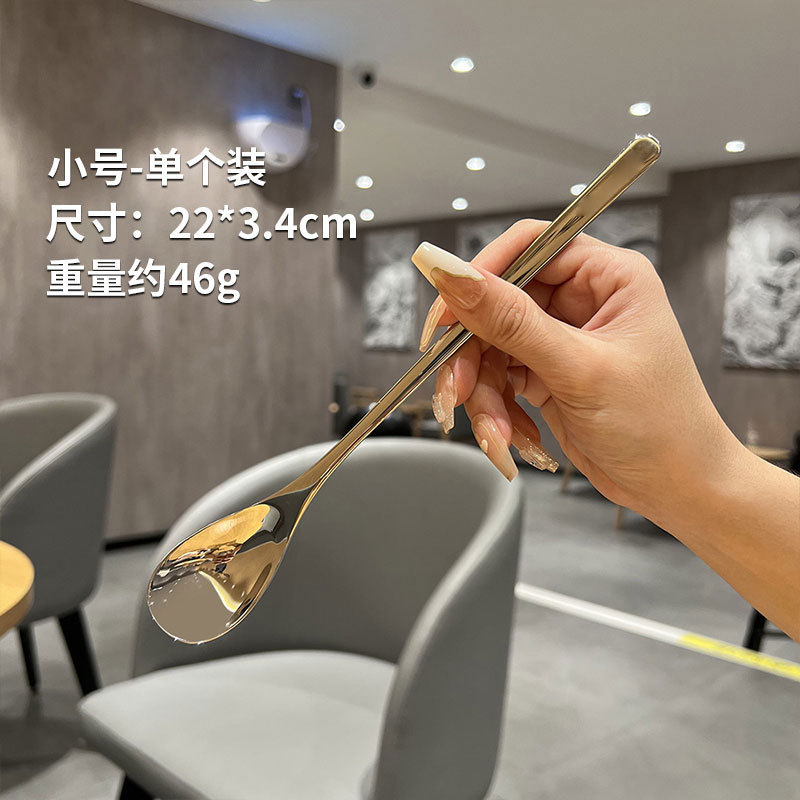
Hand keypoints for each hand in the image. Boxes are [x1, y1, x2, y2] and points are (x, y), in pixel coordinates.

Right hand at [411, 220, 739, 518]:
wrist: (677, 488)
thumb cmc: (660, 425)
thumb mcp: (578, 369)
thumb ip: (511, 320)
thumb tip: (453, 272)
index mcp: (607, 276)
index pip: (527, 247)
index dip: (480, 275)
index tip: (448, 315)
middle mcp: (583, 301)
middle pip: (497, 304)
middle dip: (473, 355)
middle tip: (457, 390)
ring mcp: (561, 339)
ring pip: (490, 348)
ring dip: (483, 395)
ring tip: (497, 435)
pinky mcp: (546, 374)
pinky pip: (498, 380)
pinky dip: (496, 411)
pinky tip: (514, 438)